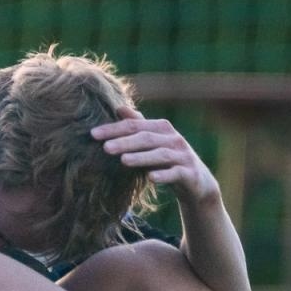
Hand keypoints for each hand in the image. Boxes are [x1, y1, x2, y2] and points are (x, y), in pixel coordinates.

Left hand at [92, 109, 220, 206]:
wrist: (197, 183)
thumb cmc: (168, 160)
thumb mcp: (154, 141)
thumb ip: (138, 126)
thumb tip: (119, 108)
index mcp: (162, 128)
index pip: (134, 125)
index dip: (114, 129)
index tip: (93, 134)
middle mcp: (174, 138)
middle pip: (146, 138)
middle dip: (125, 142)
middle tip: (105, 148)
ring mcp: (183, 156)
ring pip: (161, 155)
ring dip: (142, 157)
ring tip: (123, 161)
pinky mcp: (190, 174)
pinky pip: (176, 174)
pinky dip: (164, 175)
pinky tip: (151, 178)